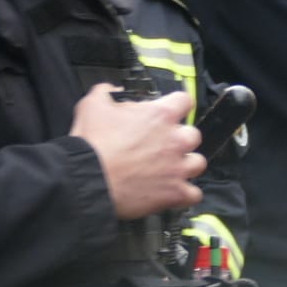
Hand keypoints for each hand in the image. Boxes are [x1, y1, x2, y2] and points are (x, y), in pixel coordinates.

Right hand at [70, 86, 203, 218]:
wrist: (88, 178)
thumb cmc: (92, 144)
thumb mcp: (93, 105)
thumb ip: (107, 92)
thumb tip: (114, 91)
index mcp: (160, 115)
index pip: (184, 101)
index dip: (176, 106)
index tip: (169, 112)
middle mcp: (176, 140)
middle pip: (193, 135)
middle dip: (180, 139)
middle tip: (162, 146)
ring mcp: (178, 168)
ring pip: (198, 163)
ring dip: (187, 166)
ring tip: (170, 170)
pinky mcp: (175, 193)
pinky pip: (194, 194)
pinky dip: (185, 194)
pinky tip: (173, 192)